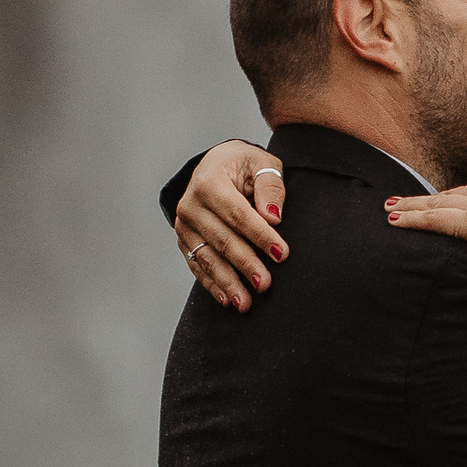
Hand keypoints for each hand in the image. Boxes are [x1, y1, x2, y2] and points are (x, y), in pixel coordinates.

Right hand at [176, 142, 286, 307]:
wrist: (214, 165)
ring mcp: (184, 224)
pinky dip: (212, 284)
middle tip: (265, 284)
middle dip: (245, 264)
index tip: (282, 254)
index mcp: (209, 181)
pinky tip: (227, 299)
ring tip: (246, 303)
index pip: (239, 214)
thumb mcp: (261, 163)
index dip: (261, 236)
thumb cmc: (243, 165)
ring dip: (228, 282)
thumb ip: (270, 186)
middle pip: (222, 239)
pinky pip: (197, 265)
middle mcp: (191, 204)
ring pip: (207, 257)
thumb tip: (273, 216)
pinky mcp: (184, 239)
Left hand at [383, 179, 466, 264]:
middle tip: (401, 201)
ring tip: (392, 210)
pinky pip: (436, 219)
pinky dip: (413, 219)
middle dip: (425, 199)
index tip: (435, 202)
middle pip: (452, 193)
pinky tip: (395, 221)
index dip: (450, 198)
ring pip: (439, 203)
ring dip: (412, 207)